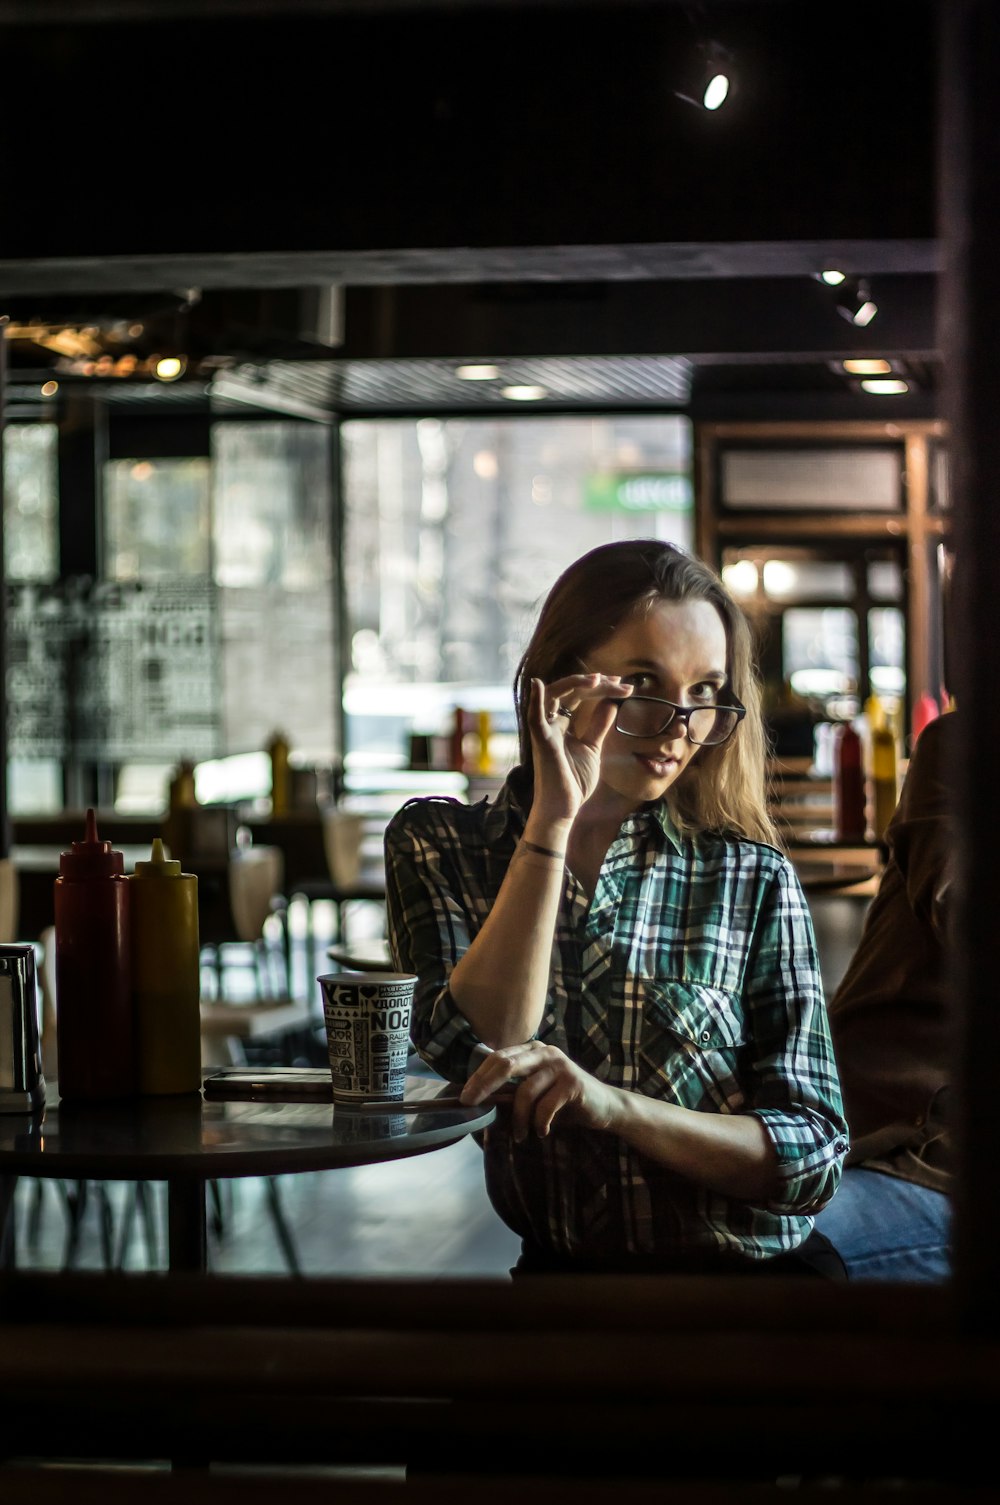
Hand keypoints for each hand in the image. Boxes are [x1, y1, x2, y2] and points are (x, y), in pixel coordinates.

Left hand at [460, 1041, 620, 1140]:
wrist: (603, 1106)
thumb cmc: (563, 1101)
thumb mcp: (535, 1092)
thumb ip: (512, 1091)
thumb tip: (478, 1101)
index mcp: (532, 1050)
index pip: (497, 1057)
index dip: (478, 1076)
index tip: (463, 1096)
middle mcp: (544, 1052)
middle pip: (505, 1064)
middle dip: (484, 1086)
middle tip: (471, 1105)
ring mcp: (559, 1065)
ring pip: (524, 1091)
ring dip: (517, 1119)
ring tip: (520, 1136)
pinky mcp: (572, 1083)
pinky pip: (545, 1106)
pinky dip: (539, 1123)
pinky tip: (542, 1132)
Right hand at [528, 673, 631, 819]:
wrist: (563, 808)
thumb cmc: (574, 782)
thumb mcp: (593, 748)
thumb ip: (598, 726)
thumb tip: (611, 703)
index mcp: (561, 725)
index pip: (579, 695)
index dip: (600, 688)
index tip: (625, 688)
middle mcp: (551, 723)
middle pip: (570, 691)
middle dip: (595, 684)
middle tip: (620, 683)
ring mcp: (544, 731)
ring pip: (554, 695)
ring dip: (575, 683)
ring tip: (599, 679)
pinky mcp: (541, 742)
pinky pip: (534, 717)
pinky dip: (534, 699)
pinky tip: (538, 684)